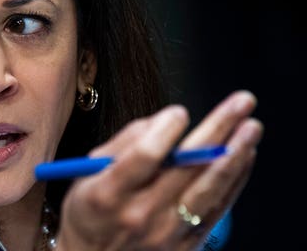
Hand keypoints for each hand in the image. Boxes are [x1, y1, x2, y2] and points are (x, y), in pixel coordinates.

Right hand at [56, 90, 262, 249]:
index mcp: (108, 193)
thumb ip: (122, 144)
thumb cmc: (89, 211)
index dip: (166, 131)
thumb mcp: (87, 173)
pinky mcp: (184, 245)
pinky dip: (233, 180)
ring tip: (251, 128)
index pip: (144, 156)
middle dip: (217, 129)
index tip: (179, 112)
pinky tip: (243, 156)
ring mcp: (165, 234)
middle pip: (186, 167)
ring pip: (209, 189)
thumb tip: (162, 121)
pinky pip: (216, 209)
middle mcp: (139, 215)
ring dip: (235, 155)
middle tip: (240, 102)